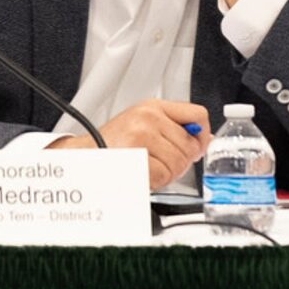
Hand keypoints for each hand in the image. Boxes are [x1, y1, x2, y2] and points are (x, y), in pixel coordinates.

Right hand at [49, 99, 210, 188]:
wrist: (84, 156)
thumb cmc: (112, 143)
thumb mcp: (143, 125)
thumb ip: (173, 129)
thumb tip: (204, 139)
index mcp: (152, 107)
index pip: (197, 115)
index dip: (201, 136)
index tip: (195, 146)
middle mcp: (148, 117)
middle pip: (190, 145)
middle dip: (180, 161)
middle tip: (160, 162)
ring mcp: (142, 134)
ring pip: (179, 163)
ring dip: (166, 173)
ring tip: (147, 167)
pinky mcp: (137, 154)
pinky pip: (164, 175)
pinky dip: (156, 181)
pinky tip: (143, 174)